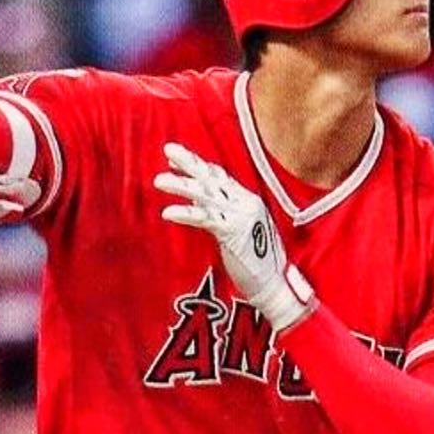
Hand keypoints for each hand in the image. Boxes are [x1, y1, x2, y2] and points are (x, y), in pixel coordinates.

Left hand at [155, 143, 315, 332]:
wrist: (274, 284)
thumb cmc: (257, 262)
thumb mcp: (240, 230)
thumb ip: (222, 212)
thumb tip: (198, 199)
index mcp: (248, 200)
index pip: (220, 177)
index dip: (198, 165)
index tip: (176, 158)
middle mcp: (245, 203)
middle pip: (213, 178)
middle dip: (189, 162)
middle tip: (168, 148)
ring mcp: (239, 216)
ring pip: (205, 195)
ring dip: (181, 186)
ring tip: (159, 180)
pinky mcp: (232, 232)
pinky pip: (204, 219)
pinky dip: (185, 213)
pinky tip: (168, 212)